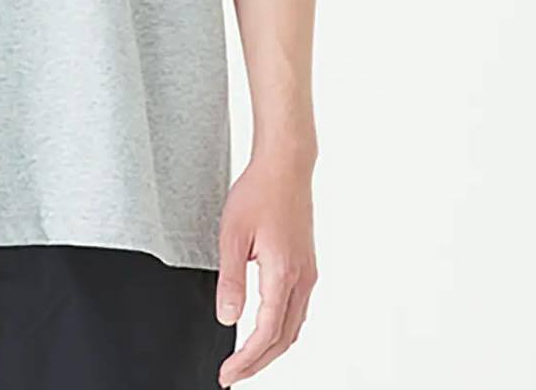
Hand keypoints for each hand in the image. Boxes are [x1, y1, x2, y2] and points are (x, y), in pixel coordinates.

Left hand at [213, 152, 318, 383]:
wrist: (286, 166)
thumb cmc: (259, 192)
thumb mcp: (232, 234)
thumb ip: (230, 279)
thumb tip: (227, 317)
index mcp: (284, 274)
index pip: (266, 333)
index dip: (247, 359)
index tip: (228, 374)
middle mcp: (302, 279)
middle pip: (284, 339)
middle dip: (258, 362)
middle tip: (233, 375)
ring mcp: (308, 273)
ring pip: (294, 327)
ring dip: (270, 349)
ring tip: (246, 359)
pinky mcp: (307, 266)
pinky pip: (297, 310)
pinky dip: (281, 330)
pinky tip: (265, 330)